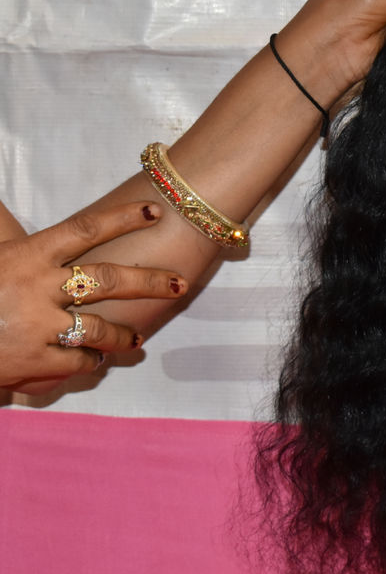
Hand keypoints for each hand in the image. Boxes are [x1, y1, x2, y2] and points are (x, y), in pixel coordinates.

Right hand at [0, 202, 187, 392]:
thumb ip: (19, 242)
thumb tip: (24, 216)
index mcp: (27, 255)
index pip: (86, 228)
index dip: (124, 217)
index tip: (156, 211)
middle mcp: (37, 287)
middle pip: (110, 279)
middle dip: (150, 281)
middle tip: (179, 283)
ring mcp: (37, 325)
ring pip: (99, 328)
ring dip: (122, 336)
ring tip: (135, 341)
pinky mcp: (31, 361)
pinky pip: (77, 362)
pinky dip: (90, 362)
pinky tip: (93, 362)